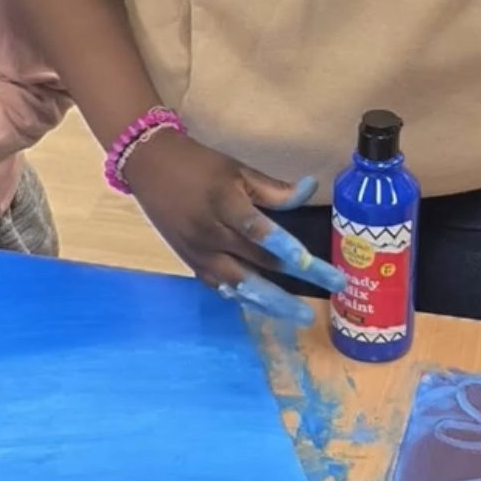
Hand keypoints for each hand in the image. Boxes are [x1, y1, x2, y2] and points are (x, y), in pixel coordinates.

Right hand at [123, 130, 346, 325]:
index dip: (283, 246)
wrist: (148, 168)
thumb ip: (273, 189)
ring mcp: (199, 254)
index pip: (257, 230)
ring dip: (272, 303)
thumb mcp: (236, 169)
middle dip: (296, 280)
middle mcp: (211, 234)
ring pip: (240, 286)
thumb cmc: (198, 164)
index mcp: (224, 203)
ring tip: (300, 315)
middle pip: (257, 264)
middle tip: (331, 290)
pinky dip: (246, 299)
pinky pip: (222, 288)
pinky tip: (267, 309)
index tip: (308, 261)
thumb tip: (310, 189)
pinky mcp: (191, 264)